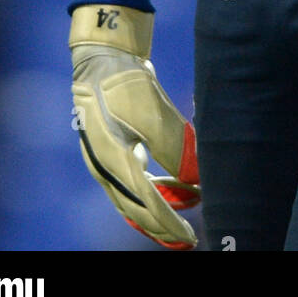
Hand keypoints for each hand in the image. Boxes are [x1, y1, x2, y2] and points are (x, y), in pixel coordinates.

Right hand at [69, 4, 200, 247]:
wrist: (103, 57)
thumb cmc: (126, 83)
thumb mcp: (152, 112)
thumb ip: (173, 146)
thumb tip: (194, 178)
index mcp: (113, 162)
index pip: (145, 204)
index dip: (168, 223)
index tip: (190, 235)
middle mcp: (105, 169)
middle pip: (135, 210)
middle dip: (162, 226)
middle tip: (188, 238)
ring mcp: (104, 161)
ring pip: (132, 199)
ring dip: (158, 209)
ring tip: (185, 210)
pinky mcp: (109, 151)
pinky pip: (130, 183)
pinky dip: (151, 191)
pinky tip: (170, 189)